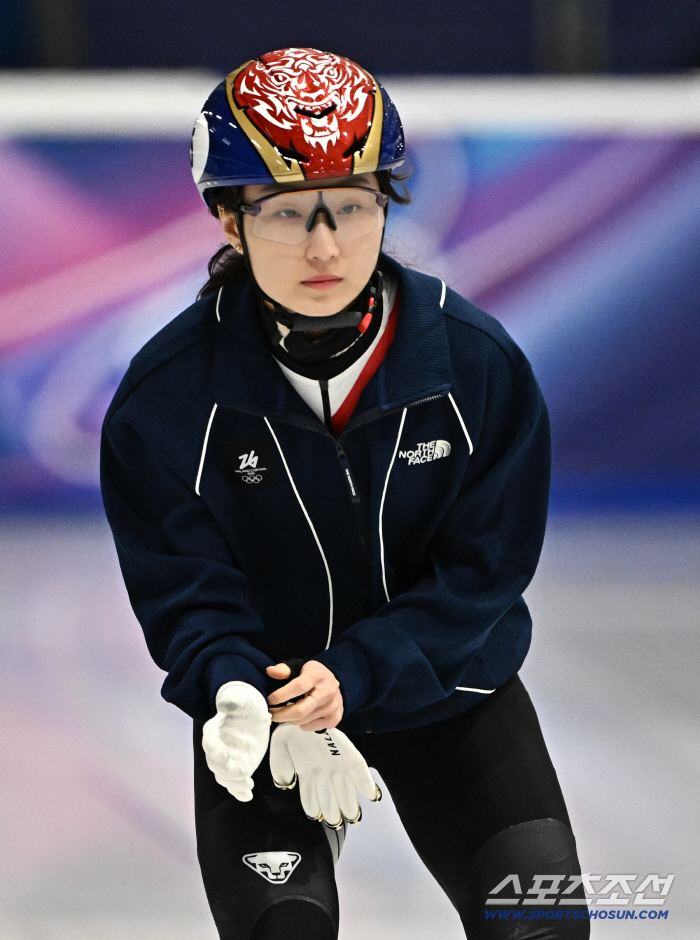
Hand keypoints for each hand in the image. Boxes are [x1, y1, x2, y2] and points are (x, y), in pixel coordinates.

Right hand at [201, 681, 270, 800]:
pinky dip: (240, 792)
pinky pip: (236, 784)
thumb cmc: (245, 703)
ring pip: (225, 777)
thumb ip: (233, 702)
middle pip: (216, 765)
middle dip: (228, 772)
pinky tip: (248, 796)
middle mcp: (217, 749)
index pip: (210, 744)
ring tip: (248, 785)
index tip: (224, 756)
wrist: (254, 713)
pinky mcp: (239, 768)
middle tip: (243, 773)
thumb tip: (224, 704)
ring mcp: (228, 761)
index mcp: (213, 732)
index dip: (215, 751)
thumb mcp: (243, 699)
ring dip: (235, 784)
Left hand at [267, 661, 343, 730]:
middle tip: (271, 714)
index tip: (270, 700)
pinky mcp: (334, 719)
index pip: (298, 687)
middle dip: (281, 714)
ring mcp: (332, 707)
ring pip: (303, 721)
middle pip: (300, 710)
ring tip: (286, 712)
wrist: (336, 683)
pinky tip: (302, 715)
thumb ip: (284, 670)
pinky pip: (310, 727)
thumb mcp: (299, 666)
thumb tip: (270, 671)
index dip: (282, 695)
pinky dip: (301, 723)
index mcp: (316, 676)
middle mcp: (327, 692)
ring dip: (290, 719)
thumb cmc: (313, 675)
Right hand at [269, 722, 381, 827]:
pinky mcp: (348, 753)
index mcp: (308, 770)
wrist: (304, 708)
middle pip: (330, 795)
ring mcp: (337, 762)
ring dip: (349, 803)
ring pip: (345, 787)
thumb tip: (286, 785)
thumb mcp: (280, 746)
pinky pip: (358, 769)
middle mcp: (323, 769)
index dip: (313, 806)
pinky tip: (372, 795)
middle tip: (336, 823)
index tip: (315, 816)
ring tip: (353, 817)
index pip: (311, 794)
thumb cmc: (291, 728)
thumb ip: (280, 766)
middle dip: (333, 810)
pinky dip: (365, 782)